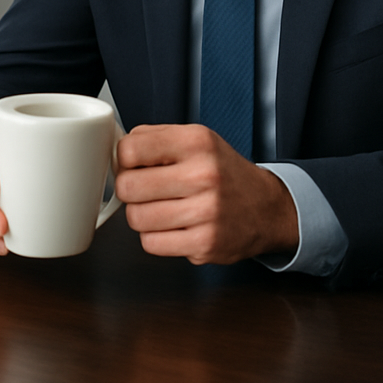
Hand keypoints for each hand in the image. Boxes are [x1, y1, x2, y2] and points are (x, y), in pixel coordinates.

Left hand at [116, 124, 298, 263]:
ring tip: (160, 208)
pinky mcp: (205, 244)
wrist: (267, 208)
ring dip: (141, 215)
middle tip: (143, 190)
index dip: (124, 159)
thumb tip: (116, 151)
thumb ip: (152, 138)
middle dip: (129, 190)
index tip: (132, 165)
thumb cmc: (223, 172)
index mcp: (195, 142)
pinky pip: (151, 243)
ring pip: (136, 218)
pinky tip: (172, 226)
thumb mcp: (195, 139)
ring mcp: (205, 212)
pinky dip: (155, 237)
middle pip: (128, 187)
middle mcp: (203, 175)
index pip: (130, 149)